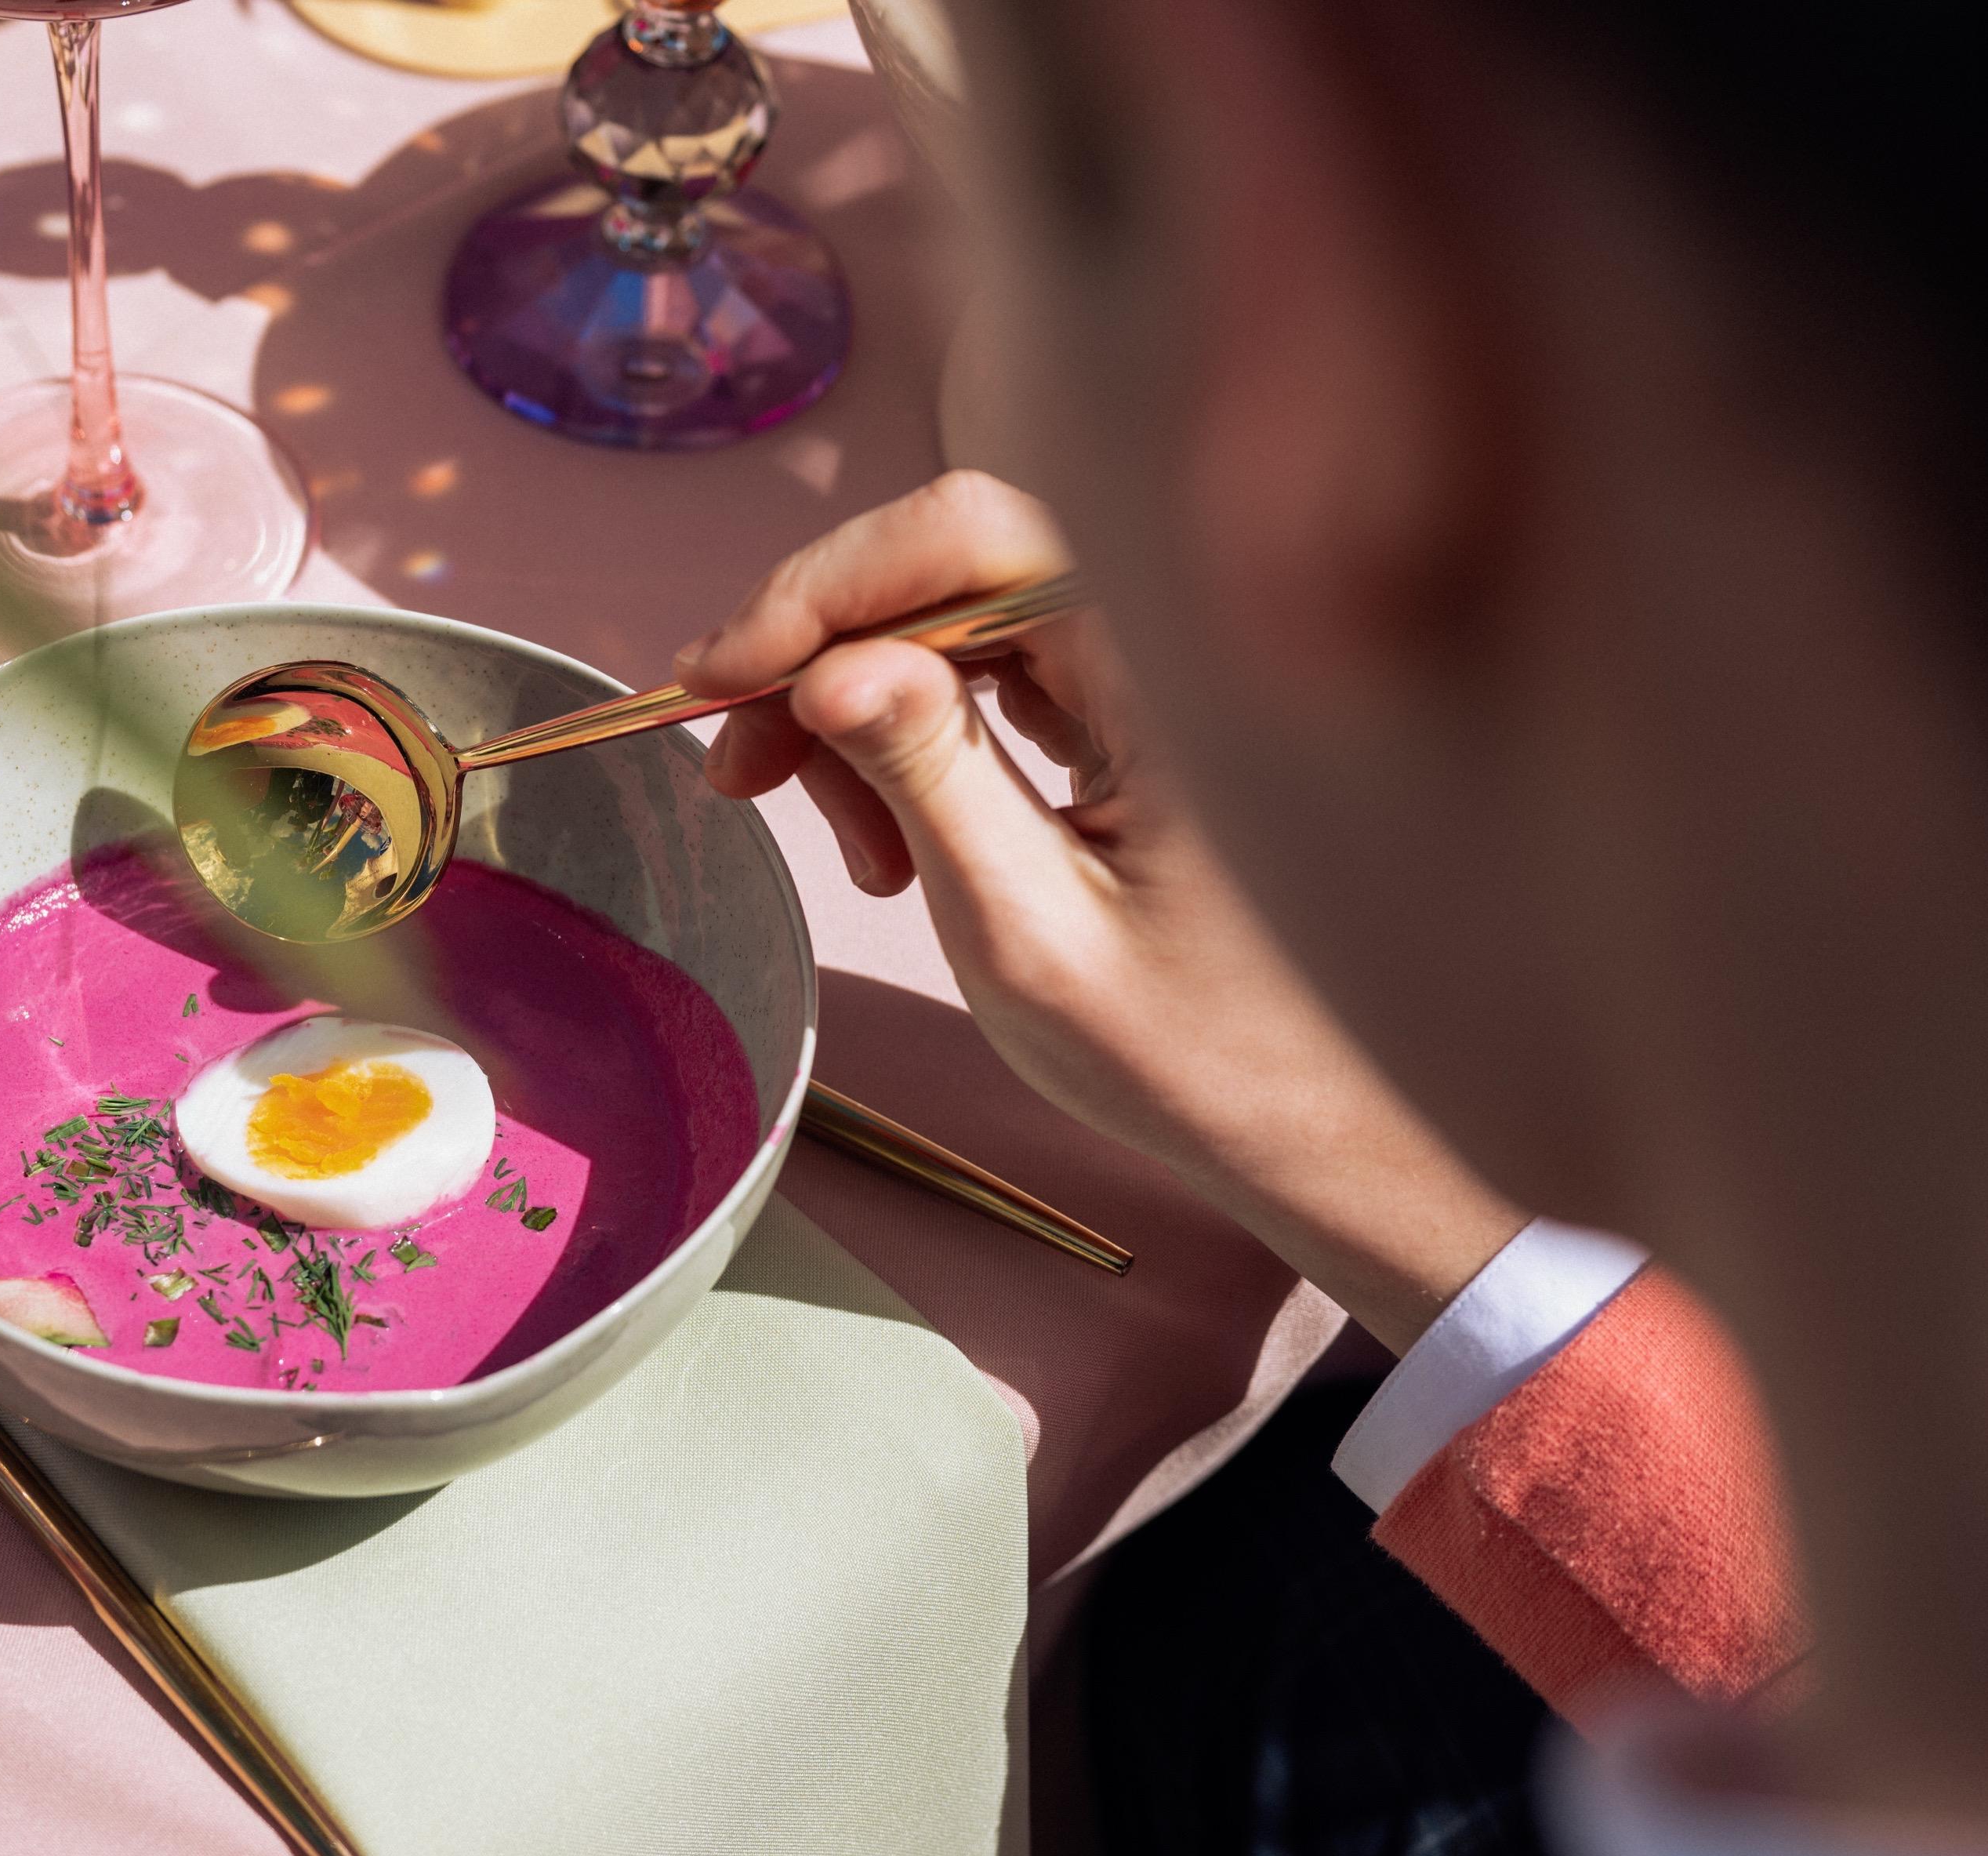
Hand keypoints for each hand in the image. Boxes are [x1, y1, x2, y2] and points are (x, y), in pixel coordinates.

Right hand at [681, 472, 1520, 1348]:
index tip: (716, 679)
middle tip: (736, 771)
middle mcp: (1174, 635)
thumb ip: (931, 778)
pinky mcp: (1142, 711)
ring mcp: (1159, 670)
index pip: (968, 535)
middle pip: (953, 567)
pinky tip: (897, 843)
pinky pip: (1002, 677)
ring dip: (863, 714)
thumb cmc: (1206, 1058)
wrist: (1331, 1127)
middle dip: (823, 657)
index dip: (822, 589)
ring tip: (852, 858)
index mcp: (1174, 664)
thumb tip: (829, 666)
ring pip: (961, 625)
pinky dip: (920, 740)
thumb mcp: (1031, 933)